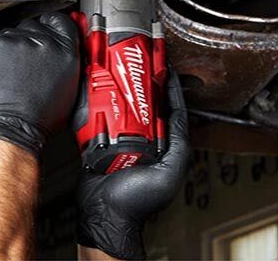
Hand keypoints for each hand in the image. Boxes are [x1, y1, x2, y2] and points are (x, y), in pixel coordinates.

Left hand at [0, 13, 79, 158]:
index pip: (59, 20)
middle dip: (27, 41)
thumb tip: (61, 51)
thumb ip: (66, 61)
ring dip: (9, 48)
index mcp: (65, 51)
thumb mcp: (69, 88)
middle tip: (23, 62)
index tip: (45, 29)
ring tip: (9, 72)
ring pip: (11, 34)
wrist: (11, 131)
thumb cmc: (38, 119)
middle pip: (33, 26)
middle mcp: (44, 42)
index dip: (50, 25)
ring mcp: (18, 42)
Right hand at [76, 68, 189, 259]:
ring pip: (124, 105)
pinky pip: (103, 116)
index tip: (165, 64)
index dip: (169, 84)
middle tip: (139, 60)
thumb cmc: (138, 202)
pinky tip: (98, 88)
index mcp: (164, 143)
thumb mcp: (169, 172)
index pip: (171, 106)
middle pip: (146, 101)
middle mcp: (145, 138)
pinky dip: (101, 102)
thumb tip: (179, 112)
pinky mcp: (103, 140)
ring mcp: (123, 138)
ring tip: (118, 68)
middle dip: (143, 80)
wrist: (104, 215)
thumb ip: (178, 142)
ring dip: (121, 87)